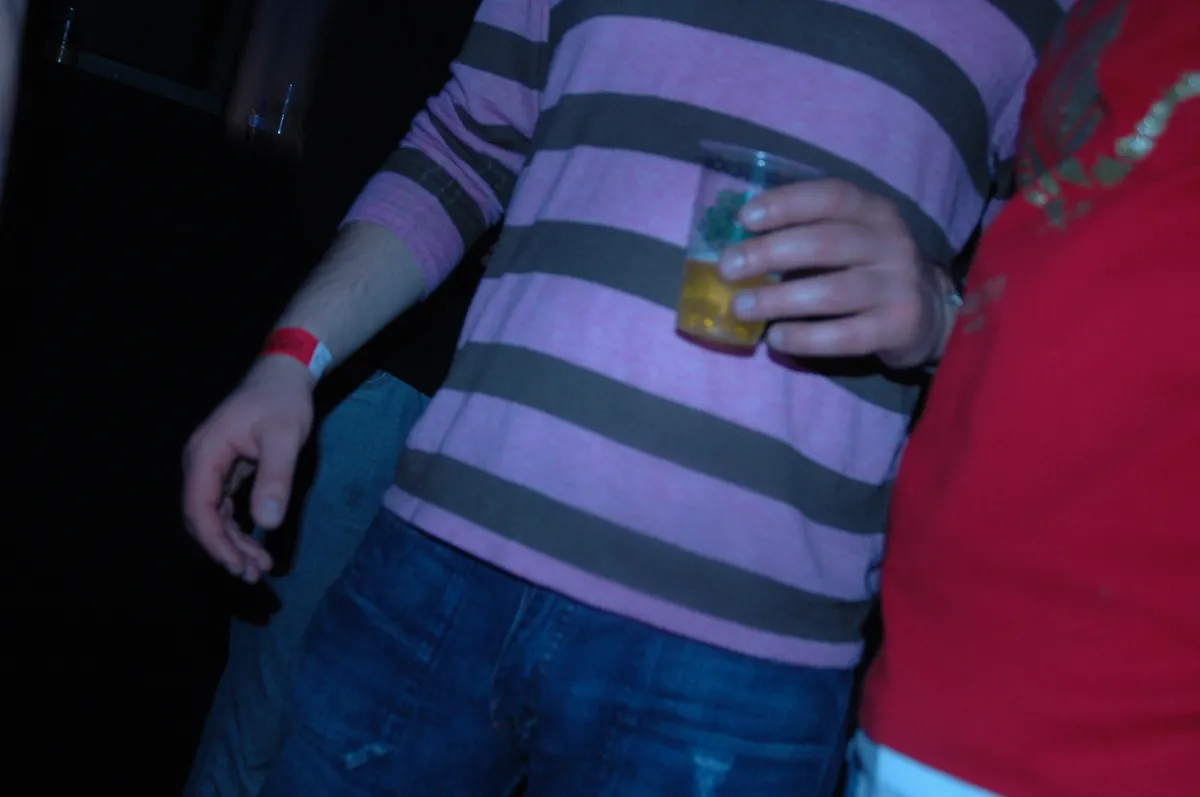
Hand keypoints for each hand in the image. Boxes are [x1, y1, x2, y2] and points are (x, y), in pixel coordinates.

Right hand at [182, 355, 314, 581]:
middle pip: (202, 517)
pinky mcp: (224, 469)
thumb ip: (275, 478)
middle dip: (224, 549)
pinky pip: (224, 506)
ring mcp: (210, 466)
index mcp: (205, 454)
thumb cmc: (284, 401)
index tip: (237, 566)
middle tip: (253, 574)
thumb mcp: (285, 438)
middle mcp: (200, 462)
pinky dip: (237, 527)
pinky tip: (255, 545)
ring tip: (258, 567)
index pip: (199, 508)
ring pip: (213, 515)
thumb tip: (267, 522)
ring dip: (232, 542)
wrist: (284, 373)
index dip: (215, 542)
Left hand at [717, 179, 950, 367]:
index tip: (744, 218)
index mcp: (876, 212)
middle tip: (728, 268)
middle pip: (825, 242)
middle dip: (769, 254)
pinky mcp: (898, 326)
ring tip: (741, 307)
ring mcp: (899, 286)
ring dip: (778, 300)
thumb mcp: (851, 239)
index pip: (831, 196)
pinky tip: (775, 338)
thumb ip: (807, 233)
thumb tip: (739, 244)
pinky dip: (804, 338)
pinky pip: (844, 335)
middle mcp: (892, 243)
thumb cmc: (869, 269)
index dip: (786, 204)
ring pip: (831, 291)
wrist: (929, 313)